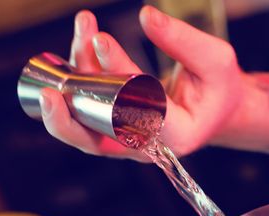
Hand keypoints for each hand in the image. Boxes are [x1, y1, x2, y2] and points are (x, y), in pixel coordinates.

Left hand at [38, 6, 244, 160]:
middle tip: (49, 91)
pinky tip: (83, 37)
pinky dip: (80, 69)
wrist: (216, 107)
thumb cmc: (218, 88)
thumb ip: (182, 40)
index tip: (102, 42)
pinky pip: (85, 103)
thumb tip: (146, 16)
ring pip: (84, 118)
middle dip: (68, 114)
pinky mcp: (110, 125)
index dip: (117, 79)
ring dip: (76, 71)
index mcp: (178, 136)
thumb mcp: (216, 59)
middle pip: (96, 140)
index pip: (139, 113)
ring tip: (84, 25)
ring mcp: (124, 140)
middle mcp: (145, 146)